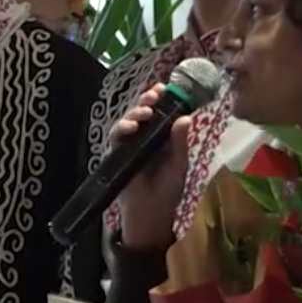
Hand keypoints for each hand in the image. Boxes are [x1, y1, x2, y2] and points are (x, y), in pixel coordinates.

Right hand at [111, 84, 190, 251]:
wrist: (150, 214)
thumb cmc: (168, 191)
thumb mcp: (180, 165)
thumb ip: (181, 143)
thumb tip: (186, 118)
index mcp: (165, 137)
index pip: (163, 112)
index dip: (164, 99)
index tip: (166, 88)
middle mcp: (147, 137)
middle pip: (144, 111)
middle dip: (147, 100)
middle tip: (154, 95)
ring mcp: (131, 144)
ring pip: (129, 120)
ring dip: (135, 112)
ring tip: (144, 113)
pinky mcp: (118, 153)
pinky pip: (116, 136)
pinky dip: (121, 128)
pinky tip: (130, 127)